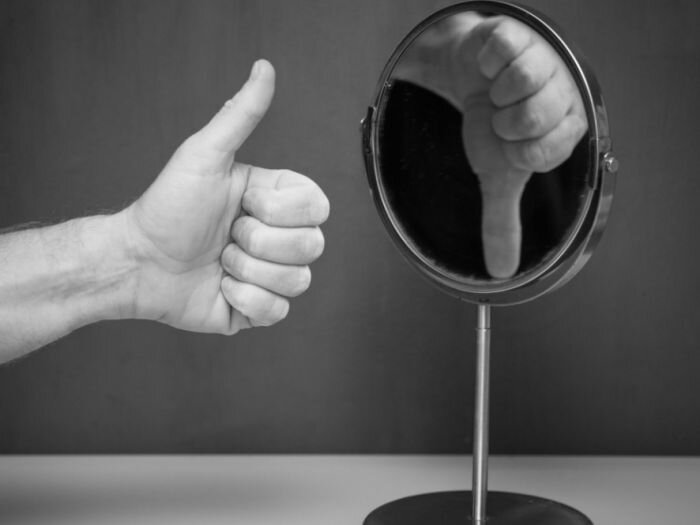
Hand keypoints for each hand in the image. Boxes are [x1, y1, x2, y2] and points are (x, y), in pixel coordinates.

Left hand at [122, 60, 328, 333]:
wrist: (138, 262)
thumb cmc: (168, 207)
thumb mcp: (204, 155)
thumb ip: (240, 115)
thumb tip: (264, 69)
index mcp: (277, 202)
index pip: (318, 207)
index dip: (279, 210)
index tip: (241, 202)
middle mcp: (280, 238)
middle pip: (313, 245)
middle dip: (258, 242)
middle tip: (226, 234)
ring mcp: (272, 275)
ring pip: (299, 281)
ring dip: (248, 271)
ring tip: (220, 261)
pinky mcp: (260, 309)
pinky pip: (279, 312)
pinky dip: (244, 300)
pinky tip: (220, 287)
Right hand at [451, 16, 587, 277]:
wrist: (470, 79)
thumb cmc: (490, 125)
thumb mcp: (495, 175)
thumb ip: (500, 220)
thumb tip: (499, 272)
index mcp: (565, 130)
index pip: (542, 152)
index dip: (515, 151)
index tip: (512, 144)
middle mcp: (563, 93)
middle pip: (533, 116)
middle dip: (503, 123)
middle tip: (502, 116)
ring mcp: (544, 60)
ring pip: (521, 83)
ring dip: (494, 94)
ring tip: (497, 92)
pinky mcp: (519, 35)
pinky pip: (501, 54)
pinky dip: (485, 66)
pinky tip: (491, 69)